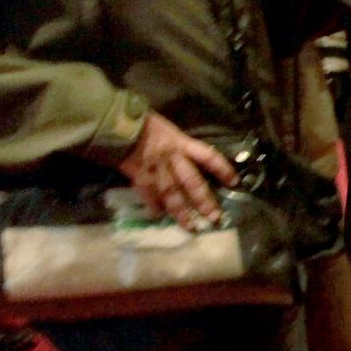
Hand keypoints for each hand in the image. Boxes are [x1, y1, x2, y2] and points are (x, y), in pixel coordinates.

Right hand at [116, 112, 235, 229]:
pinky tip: (159, 217)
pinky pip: (148, 194)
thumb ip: (181, 144)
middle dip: (204, 201)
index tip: (235, 183)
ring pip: (172, 193)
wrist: (116, 124)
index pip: (209, 157)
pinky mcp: (138, 175)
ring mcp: (155, 168)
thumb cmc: (144, 124)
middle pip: (192, 181)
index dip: (223, 169)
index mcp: (182, 143)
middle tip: (215, 218)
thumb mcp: (169, 129)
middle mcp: (172, 157)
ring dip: (181, 211)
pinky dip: (153, 205)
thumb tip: (195, 159)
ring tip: (191, 227)